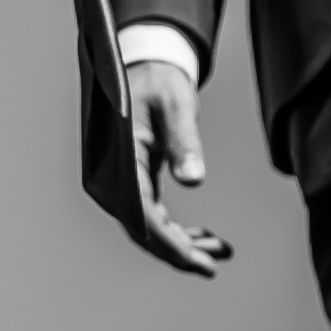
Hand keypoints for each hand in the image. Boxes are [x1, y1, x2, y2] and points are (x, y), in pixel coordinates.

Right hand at [127, 58, 232, 276]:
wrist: (146, 66)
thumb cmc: (157, 81)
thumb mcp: (174, 106)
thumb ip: (184, 142)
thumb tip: (193, 179)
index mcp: (116, 161)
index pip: (140, 216)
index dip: (170, 245)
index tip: (200, 264)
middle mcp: (111, 177)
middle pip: (142, 230)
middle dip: (179, 252)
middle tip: (215, 264)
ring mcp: (120, 181)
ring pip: (148, 227)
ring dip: (181, 244)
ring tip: (219, 250)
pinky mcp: (133, 180)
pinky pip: (151, 215)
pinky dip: (175, 230)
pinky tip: (202, 237)